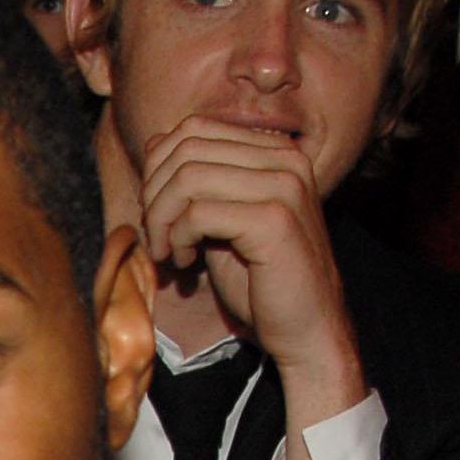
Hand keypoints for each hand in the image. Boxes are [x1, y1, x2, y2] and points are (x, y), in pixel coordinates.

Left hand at [133, 116, 360, 402]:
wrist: (306, 330)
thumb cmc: (261, 281)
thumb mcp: (222, 220)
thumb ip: (198, 183)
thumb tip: (154, 146)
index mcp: (275, 151)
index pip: (195, 129)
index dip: (159, 169)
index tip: (157, 214)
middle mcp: (285, 159)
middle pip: (187, 147)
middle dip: (155, 193)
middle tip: (156, 237)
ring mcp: (284, 186)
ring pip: (188, 177)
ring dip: (162, 218)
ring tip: (168, 252)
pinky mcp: (274, 219)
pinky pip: (199, 212)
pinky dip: (179, 238)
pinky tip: (186, 262)